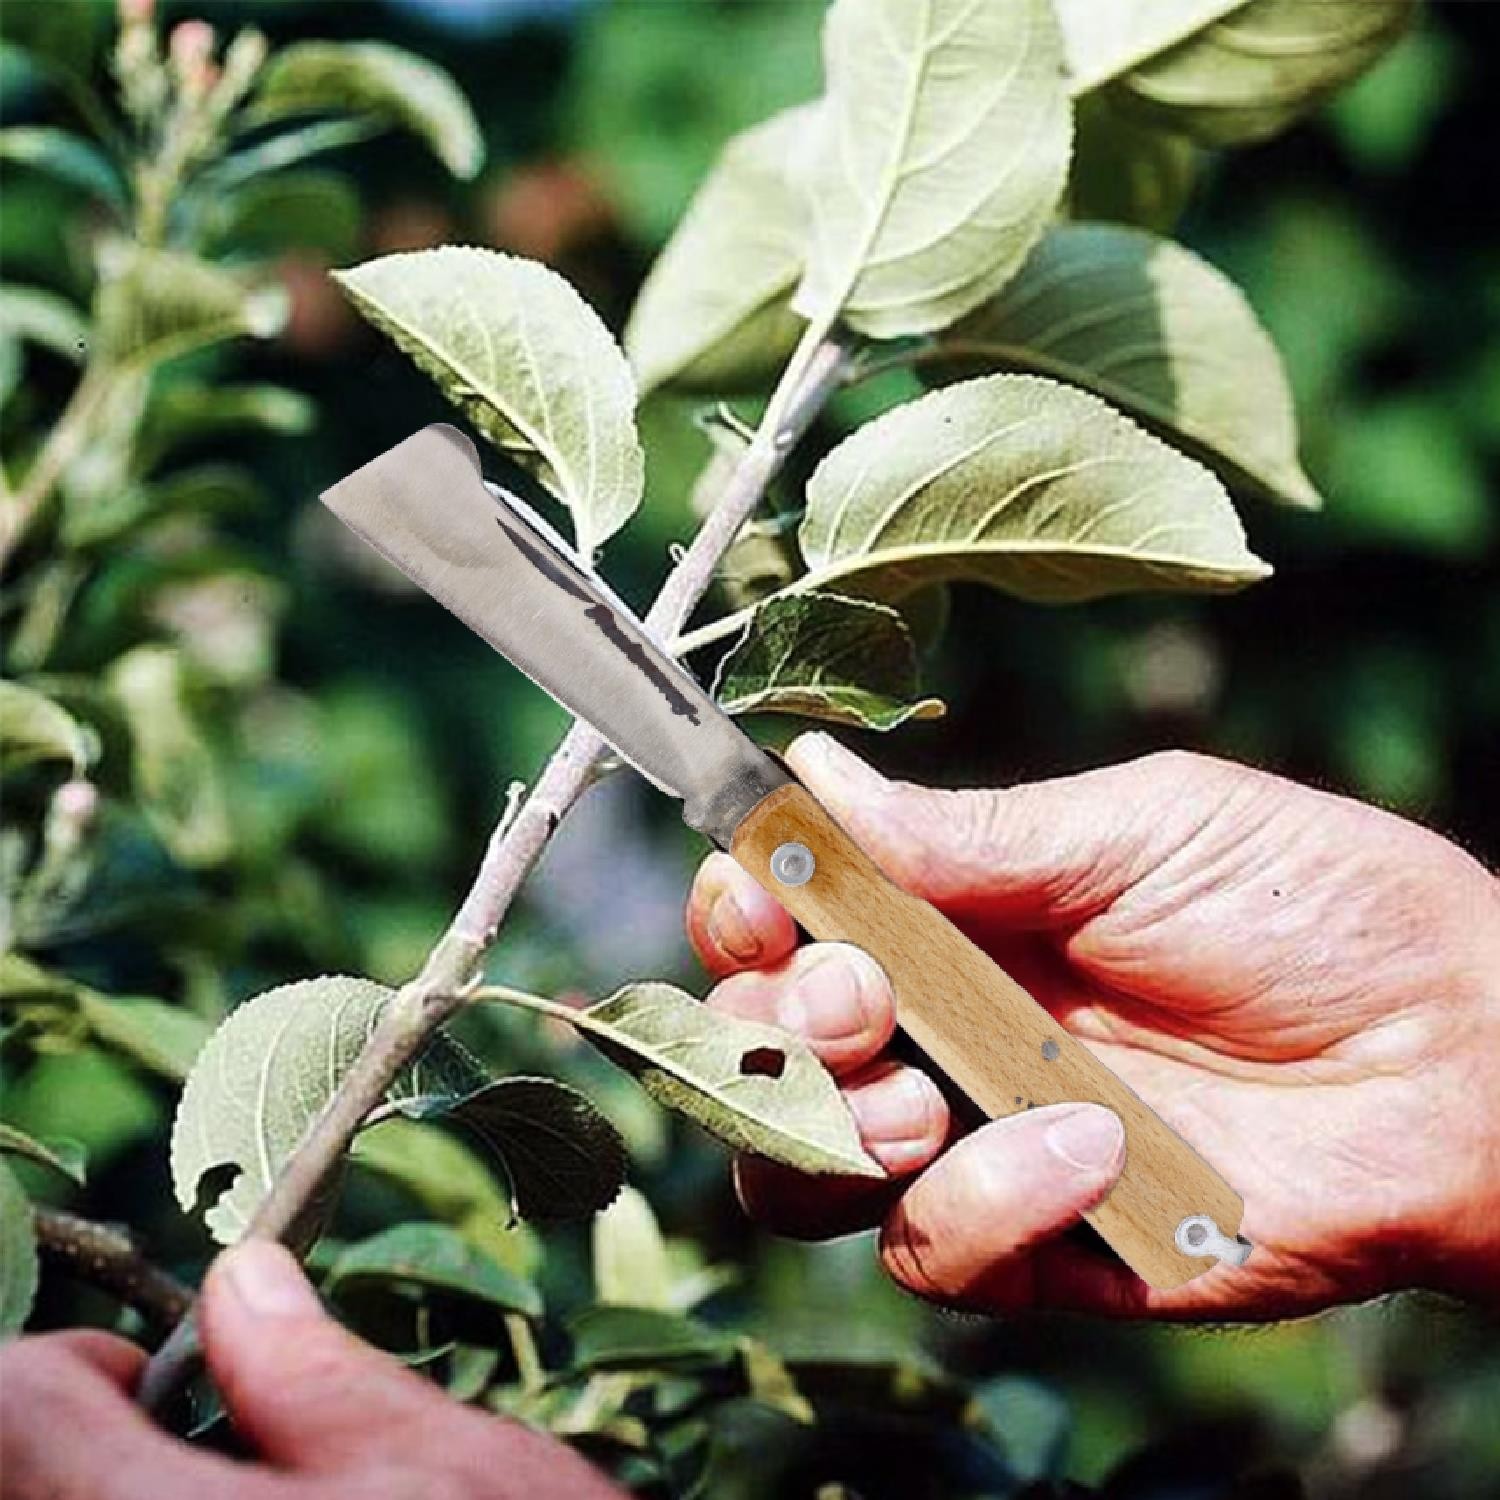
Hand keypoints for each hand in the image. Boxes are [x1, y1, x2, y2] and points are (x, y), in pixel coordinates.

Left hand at [0, 1242, 620, 1499]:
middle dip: (89, 1440)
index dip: (73, 1369)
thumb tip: (242, 1282)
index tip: (153, 1373)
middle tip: (198, 1438)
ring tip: (239, 1495)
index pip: (14, 1413)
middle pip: (19, 1480)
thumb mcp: (449, 1467)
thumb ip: (314, 1370)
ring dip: (112, 1489)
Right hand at [686, 735, 1499, 1319]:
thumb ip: (970, 832)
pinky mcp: (1034, 1243)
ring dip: (835, 1124)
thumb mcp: (1141, 831)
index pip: (785, 920)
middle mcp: (940, 1028)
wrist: (1460, 1060)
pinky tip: (1084, 1149)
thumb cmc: (1314, 911)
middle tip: (861, 994)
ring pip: (800, 1167)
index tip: (756, 896)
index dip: (740, 910)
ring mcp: (978, 1140)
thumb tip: (811, 772)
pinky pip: (927, 1249)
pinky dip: (977, 1201)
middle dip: (771, 1023)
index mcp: (951, 916)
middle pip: (758, 1051)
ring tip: (933, 1089)